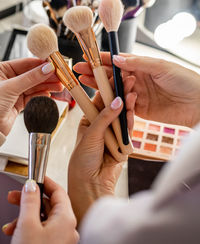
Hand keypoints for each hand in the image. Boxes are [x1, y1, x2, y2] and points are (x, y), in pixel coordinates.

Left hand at [0, 58, 62, 135]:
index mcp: (2, 70)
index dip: (41, 64)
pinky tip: (48, 94)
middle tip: (59, 76)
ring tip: (58, 86)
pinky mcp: (18, 103)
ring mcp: (13, 91)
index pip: (25, 63)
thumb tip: (46, 69)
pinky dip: (41, 96)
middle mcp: (8, 79)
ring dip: (47, 86)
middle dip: (46, 76)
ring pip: (34, 86)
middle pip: (32, 75)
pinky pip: (32, 97)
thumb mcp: (11, 87)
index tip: (53, 65)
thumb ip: (31, 78)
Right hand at [3, 177, 78, 243]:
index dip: (45, 182)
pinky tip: (15, 232)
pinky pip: (43, 232)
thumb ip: (30, 201)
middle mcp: (67, 228)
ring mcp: (62, 239)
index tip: (34, 177)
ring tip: (11, 222)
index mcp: (66, 218)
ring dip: (26, 217)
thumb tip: (31, 186)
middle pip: (49, 205)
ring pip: (44, 220)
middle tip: (15, 196)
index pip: (58, 192)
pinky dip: (29, 229)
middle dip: (30, 201)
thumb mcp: (28, 224)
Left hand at [68, 92, 136, 224]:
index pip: (99, 100)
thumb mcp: (91, 135)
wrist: (90, 184)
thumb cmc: (82, 161)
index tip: (114, 76)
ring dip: (127, 104)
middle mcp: (101, 125)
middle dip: (120, 93)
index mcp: (89, 120)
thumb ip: (105, 117)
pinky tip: (132, 108)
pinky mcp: (123, 143)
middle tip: (128, 80)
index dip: (106, 88)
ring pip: (122, 116)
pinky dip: (130, 120)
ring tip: (132, 92)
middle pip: (113, 106)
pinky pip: (128, 129)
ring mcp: (113, 134)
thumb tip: (117, 101)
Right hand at [74, 52, 199, 126]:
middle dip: (95, 73)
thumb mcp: (160, 67)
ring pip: (115, 91)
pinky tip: (106, 101)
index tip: (87, 59)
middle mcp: (138, 80)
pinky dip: (114, 104)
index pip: (118, 61)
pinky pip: (123, 106)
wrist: (198, 104)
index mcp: (142, 66)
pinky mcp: (140, 110)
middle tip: (80, 72)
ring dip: (101, 88)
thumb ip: (138, 64)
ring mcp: (138, 95)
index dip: (101, 60)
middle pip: (112, 76)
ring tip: (87, 85)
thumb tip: (116, 58)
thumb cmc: (185, 80)